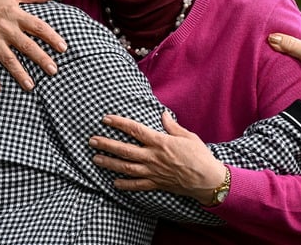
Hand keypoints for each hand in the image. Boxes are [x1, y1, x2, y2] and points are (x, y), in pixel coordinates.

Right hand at [0, 0, 66, 92]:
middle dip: (40, 59)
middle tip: (53, 71)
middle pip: (26, 46)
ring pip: (8, 59)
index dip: (51, 36)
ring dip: (19, 73)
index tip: (63, 48)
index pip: (37, 26)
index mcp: (15, 15)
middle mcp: (5, 29)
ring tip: (31, 86)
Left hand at [89, 112, 226, 202]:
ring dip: (109, 163)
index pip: (135, 130)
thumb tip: (163, 114)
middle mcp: (153, 157)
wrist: (208, 180)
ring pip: (126, 168)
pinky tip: (113, 183)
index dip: (119, 123)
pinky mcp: (156, 184)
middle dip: (106, 145)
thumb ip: (172, 126)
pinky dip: (124, 185)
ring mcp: (153, 172)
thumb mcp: (188, 136)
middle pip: (125, 150)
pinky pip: (137, 185)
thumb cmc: (200, 156)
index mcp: (160, 142)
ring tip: (95, 159)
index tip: (106, 119)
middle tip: (92, 141)